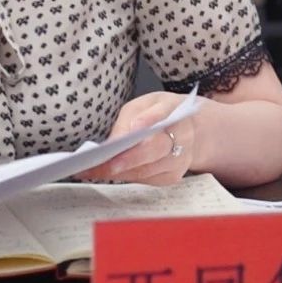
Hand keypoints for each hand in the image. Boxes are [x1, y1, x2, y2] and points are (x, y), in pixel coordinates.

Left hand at [75, 92, 197, 185]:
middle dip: (126, 158)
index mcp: (173, 112)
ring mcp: (178, 161)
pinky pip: (145, 179)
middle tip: (101, 163)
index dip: (146, 122)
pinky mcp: (172, 177)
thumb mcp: (145, 104)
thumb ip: (131, 118)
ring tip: (90, 170)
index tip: (131, 129)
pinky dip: (123, 175)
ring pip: (146, 170)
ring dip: (117, 171)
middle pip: (153, 150)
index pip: (160, 116)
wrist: (191, 128)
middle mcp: (181, 138)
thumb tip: (114, 141)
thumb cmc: (161, 113)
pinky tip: (104, 173)